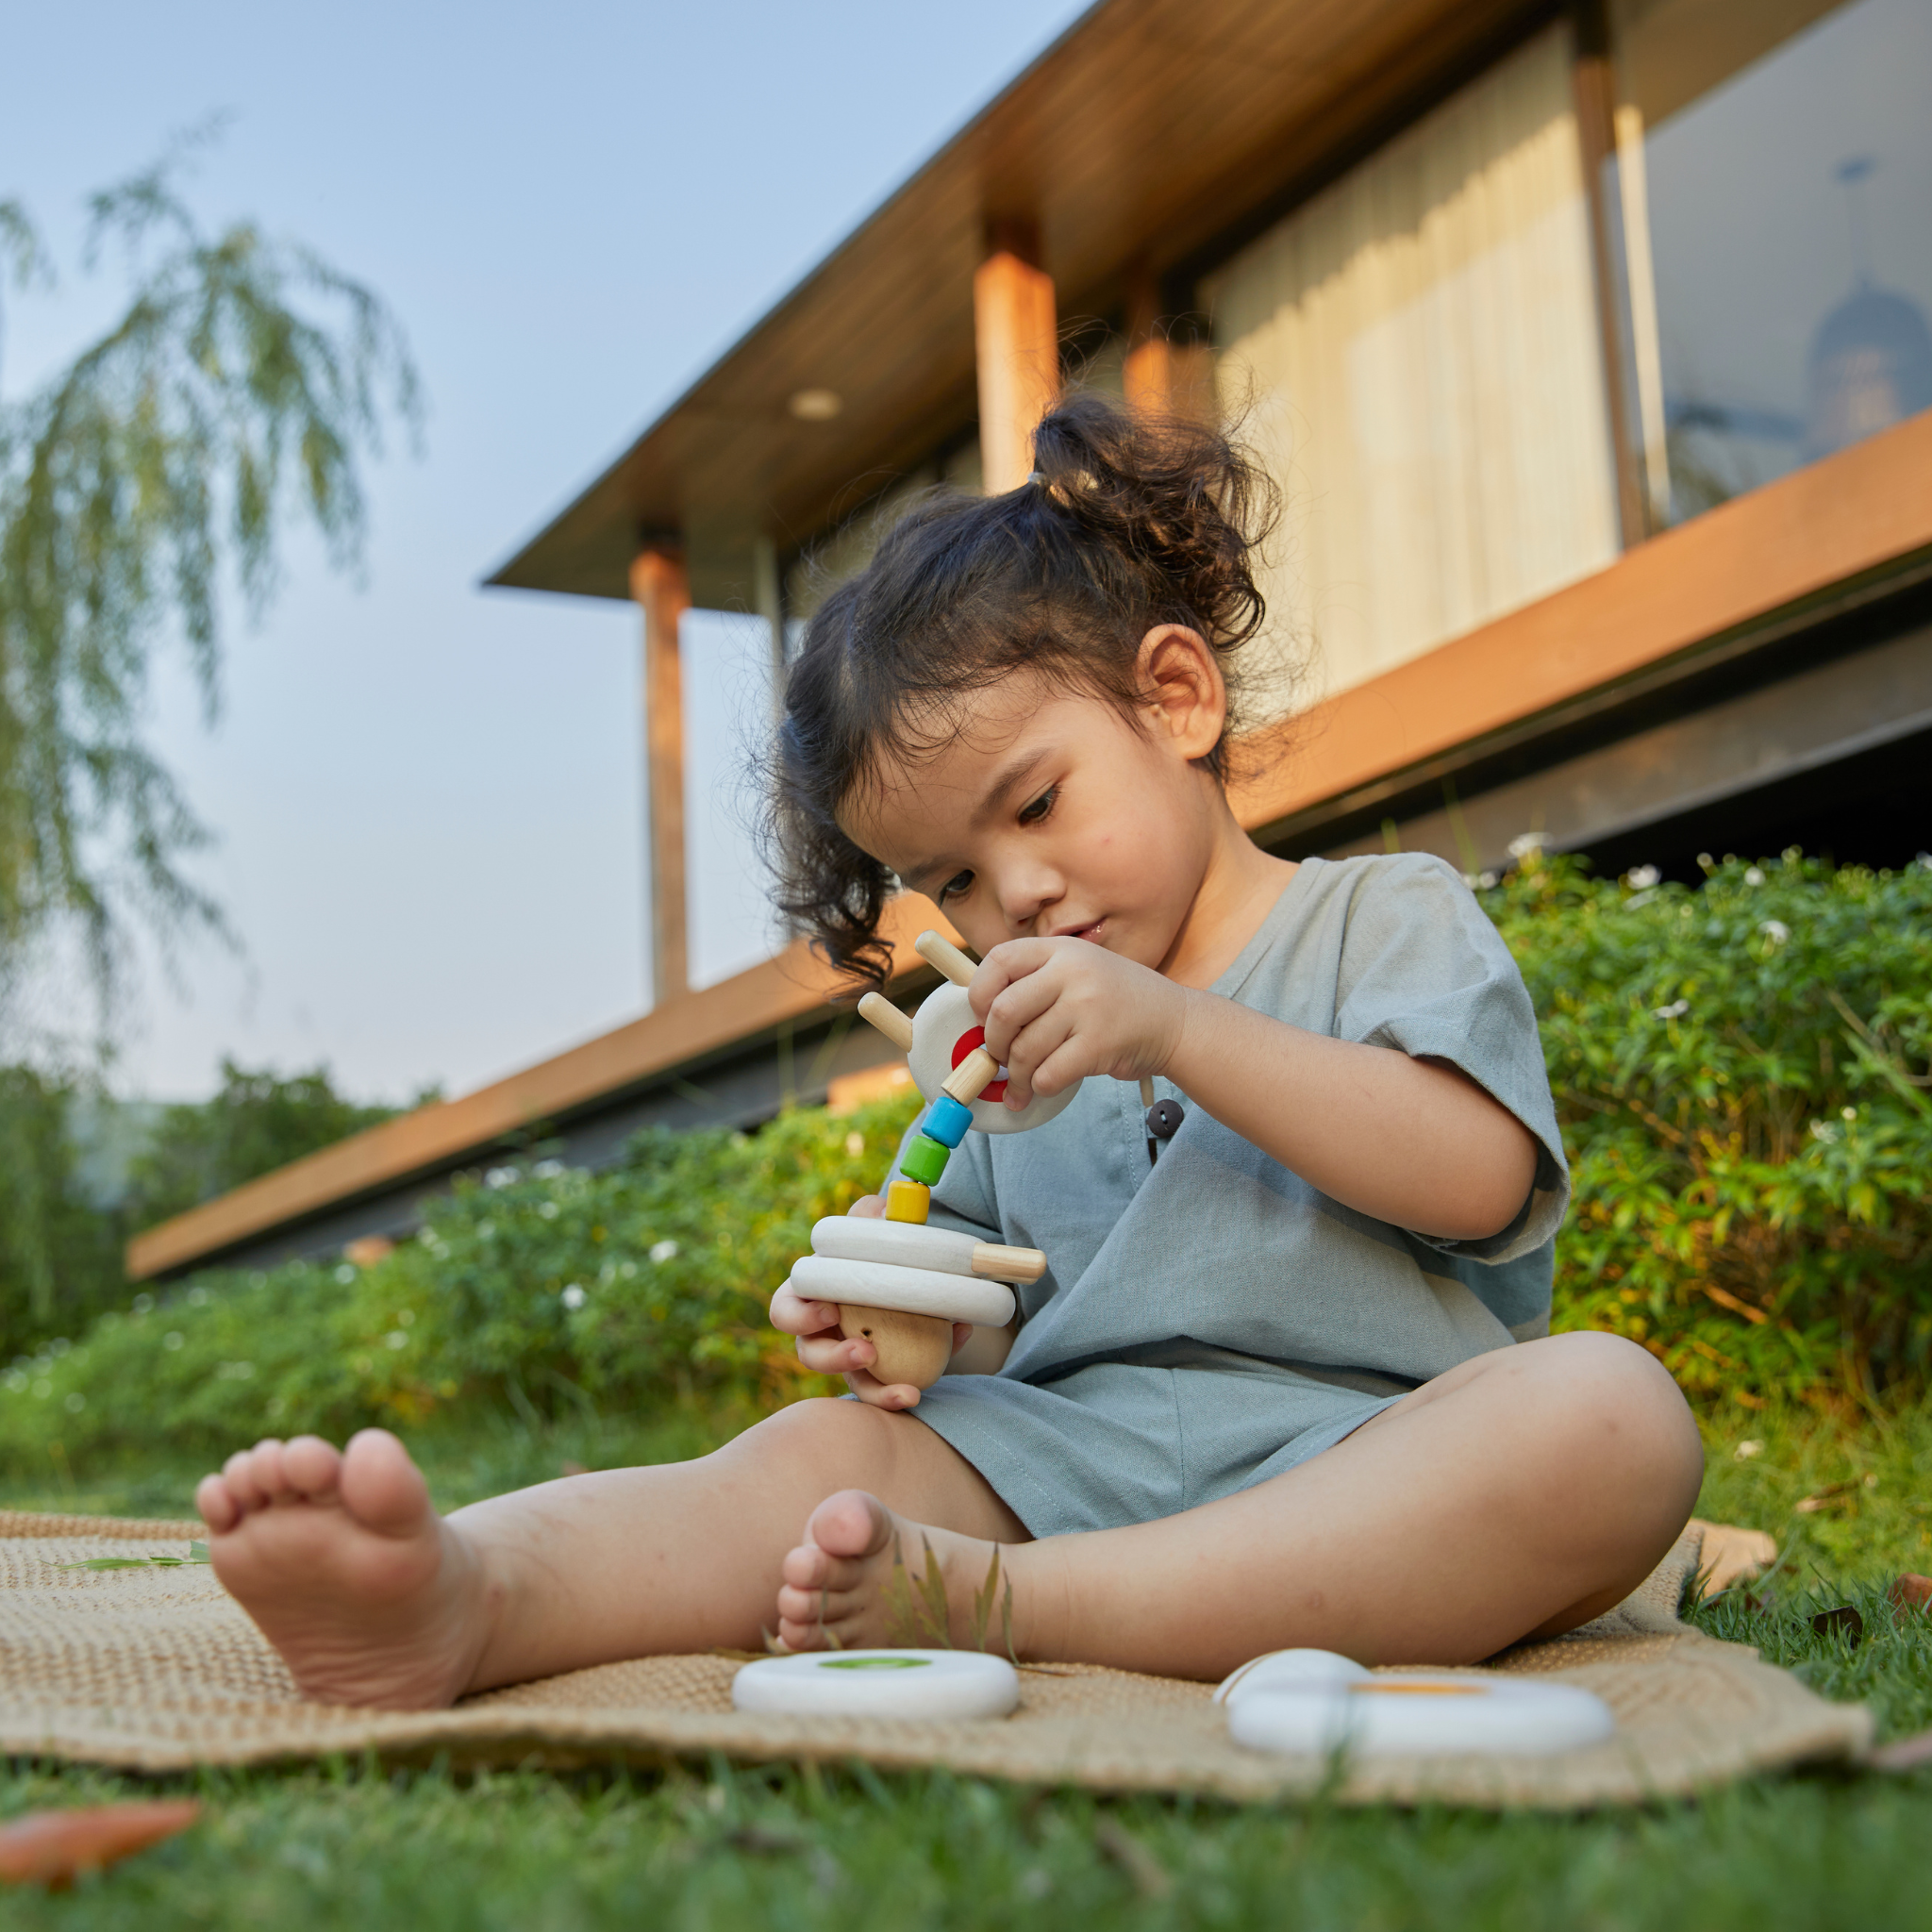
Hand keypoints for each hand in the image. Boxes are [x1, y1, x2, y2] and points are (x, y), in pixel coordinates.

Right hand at [767, 1192, 970, 1409]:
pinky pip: (894, 1388)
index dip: (799, 1317)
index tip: (829, 1311)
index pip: (785, 1312)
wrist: (912, 1272)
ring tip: (906, 1392)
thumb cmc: (877, 1251)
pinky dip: (921, 1377)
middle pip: (811, 1355)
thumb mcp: (873, 1228)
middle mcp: (823, 1333)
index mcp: (810, 1296)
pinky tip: (954, 1351)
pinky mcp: (883, 1374)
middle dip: (833, 1359)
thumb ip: (872, 1216)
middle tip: (866, 1352)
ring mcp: (851, 1357)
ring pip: (853, 1384)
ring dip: (876, 1391)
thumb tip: (883, 1209)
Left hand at [971, 937, 1190, 1108]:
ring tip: (1020, 1084)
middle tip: (1000, 1057)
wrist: (1174, 1022)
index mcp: (1060, 950)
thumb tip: (979, 1018)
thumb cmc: (1115, 1001)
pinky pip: (1048, 1074)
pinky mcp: (1099, 1044)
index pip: (999, 961)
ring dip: (1016, 1075)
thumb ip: (1035, 982)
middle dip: (994, 1043)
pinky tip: (1041, 1089)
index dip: (979, 992)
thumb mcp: (1078, 970)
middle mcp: (1073, 972)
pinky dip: (1038, 1087)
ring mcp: (1088, 1007)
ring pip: (1025, 1050)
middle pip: (1004, 1011)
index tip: (982, 1016)